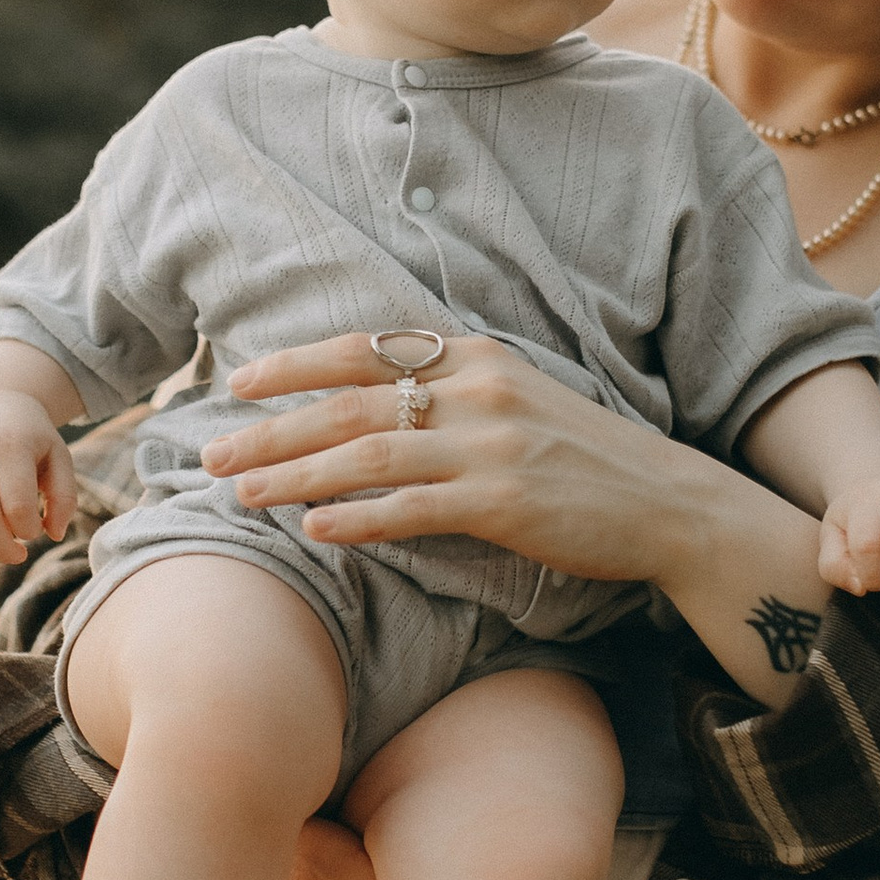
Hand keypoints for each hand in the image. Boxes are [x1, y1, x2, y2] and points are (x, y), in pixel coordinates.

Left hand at [202, 332, 688, 584]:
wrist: (668, 502)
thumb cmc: (585, 459)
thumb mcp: (517, 399)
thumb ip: (450, 391)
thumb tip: (371, 403)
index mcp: (475, 357)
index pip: (364, 351)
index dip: (294, 365)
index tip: (238, 379)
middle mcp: (477, 391)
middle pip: (349, 405)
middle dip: (272, 428)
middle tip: (211, 451)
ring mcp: (490, 446)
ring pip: (368, 456)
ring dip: (295, 475)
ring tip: (241, 493)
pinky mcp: (504, 502)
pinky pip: (412, 509)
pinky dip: (357, 518)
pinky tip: (314, 529)